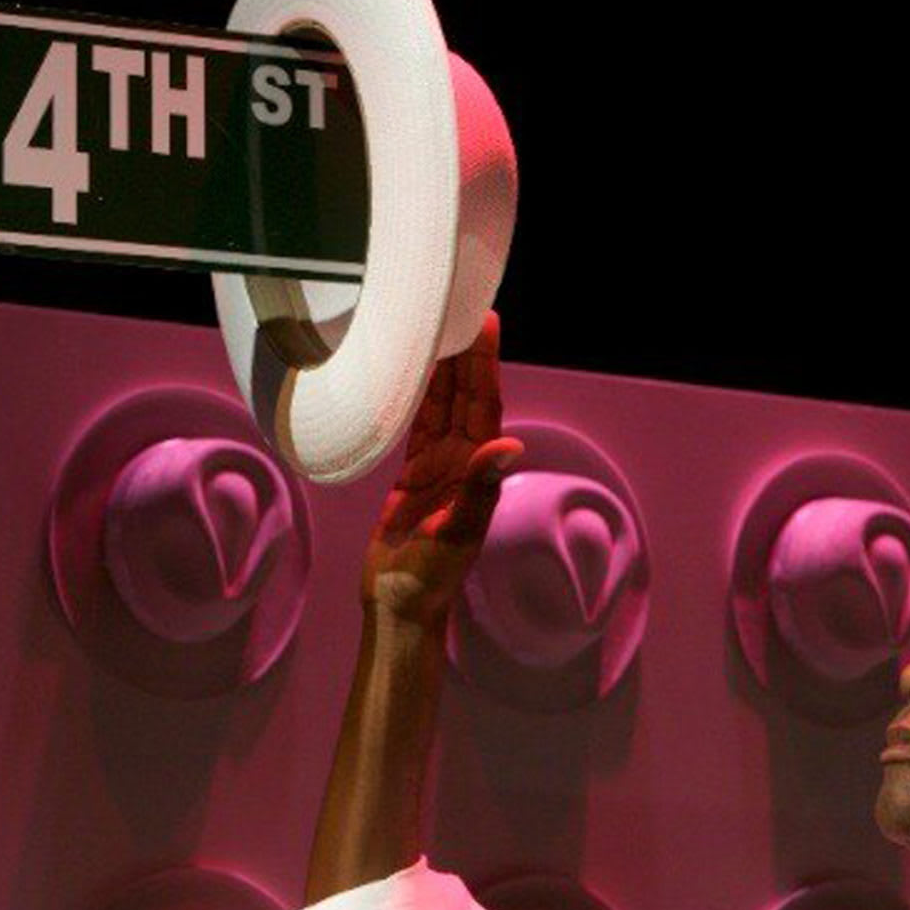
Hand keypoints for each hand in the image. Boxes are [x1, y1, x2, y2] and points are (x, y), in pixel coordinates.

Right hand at [361, 310, 523, 627]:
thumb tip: (509, 446)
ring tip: (439, 326)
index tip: (486, 323)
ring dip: (442, 368)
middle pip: (465, 395)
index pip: (485, 403)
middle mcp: (461, 461)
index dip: (485, 363)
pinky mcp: (411, 475)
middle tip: (461, 307)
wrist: (400, 602)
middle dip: (465, 353)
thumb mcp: (460, 532)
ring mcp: (436, 466)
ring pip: (441, 405)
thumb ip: (481, 489)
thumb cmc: (434, 576)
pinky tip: (415, 372)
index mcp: (478, 468)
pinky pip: (416, 424)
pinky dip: (417, 397)